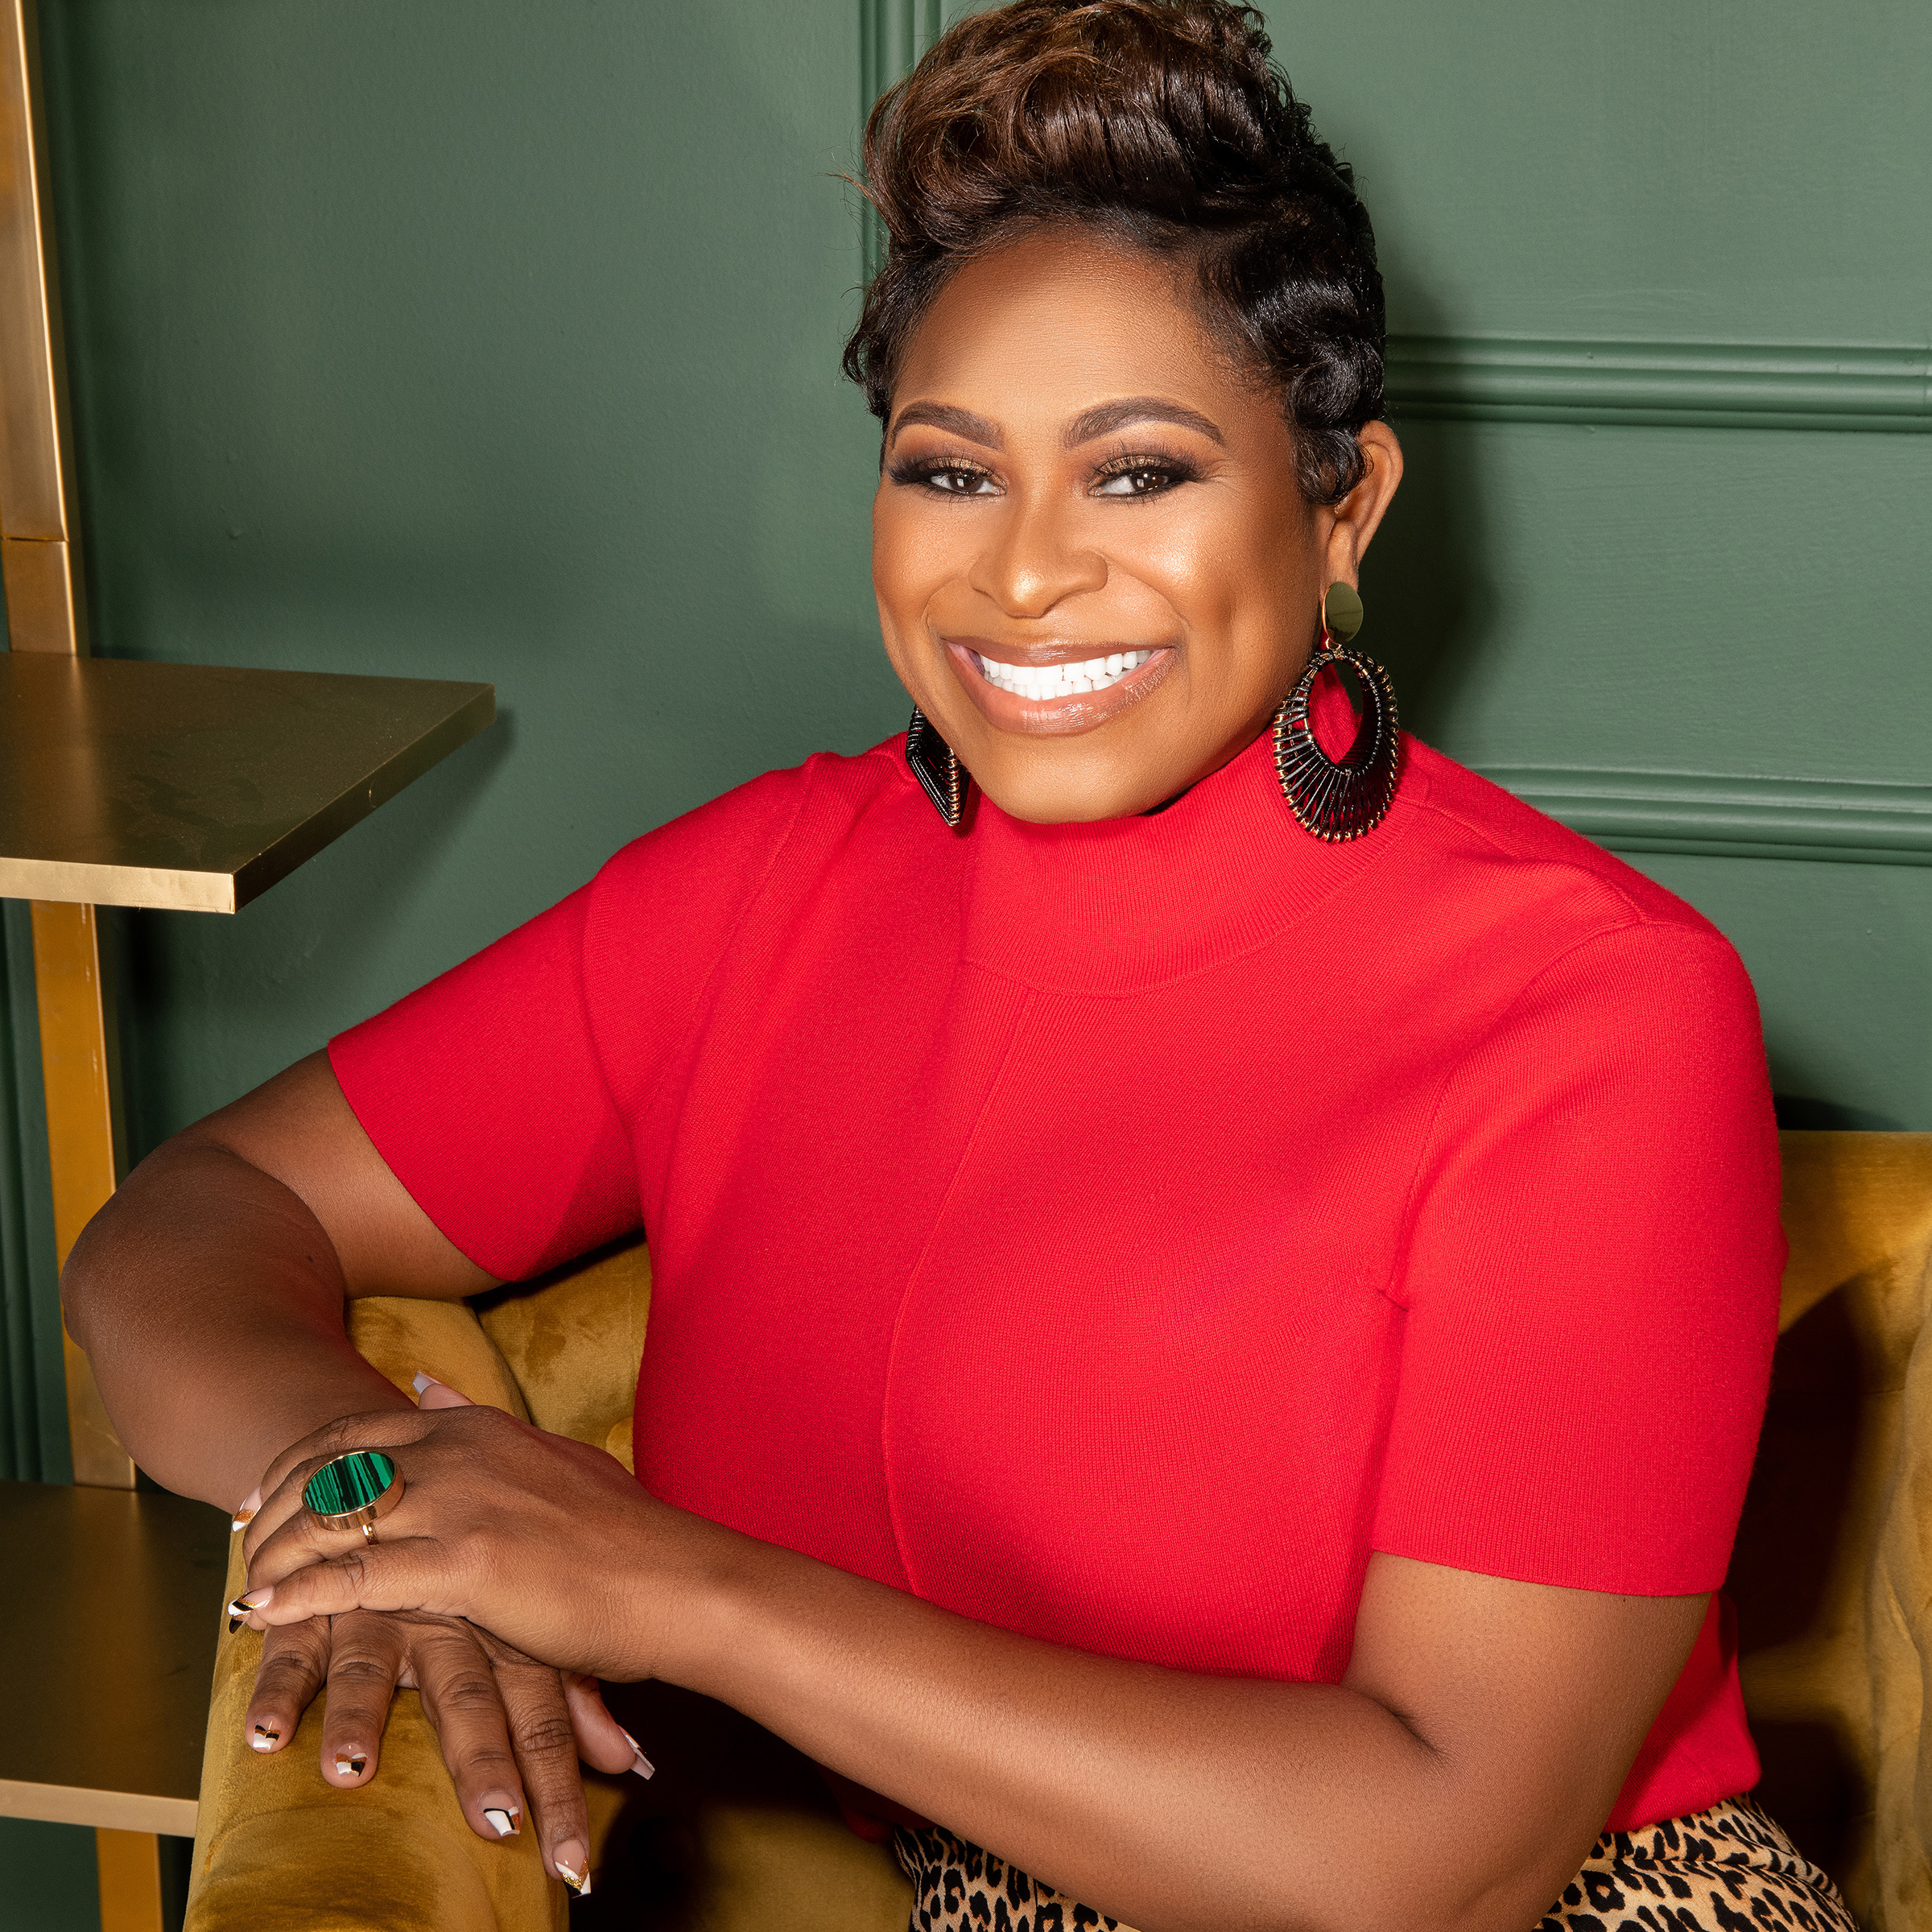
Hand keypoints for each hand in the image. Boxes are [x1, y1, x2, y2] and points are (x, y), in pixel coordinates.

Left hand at [234, 1384, 717, 1683]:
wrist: (676, 1581)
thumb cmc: (623, 1533)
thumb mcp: (549, 1455)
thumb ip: (477, 1422)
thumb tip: (424, 1386)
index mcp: (474, 1427)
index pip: (353, 1432)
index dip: (296, 1467)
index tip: (264, 1499)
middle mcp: (458, 1452)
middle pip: (326, 1471)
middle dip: (270, 1510)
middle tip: (242, 1547)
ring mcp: (460, 1503)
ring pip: (329, 1520)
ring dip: (273, 1558)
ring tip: (247, 1591)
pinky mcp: (464, 1564)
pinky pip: (355, 1577)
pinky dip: (301, 1597)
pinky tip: (270, 1618)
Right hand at [244, 1609, 647, 1889]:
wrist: (407, 1483)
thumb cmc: (482, 1578)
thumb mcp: (532, 1630)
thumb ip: (577, 1697)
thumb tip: (631, 1762)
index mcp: (510, 1632)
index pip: (545, 1717)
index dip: (561, 1785)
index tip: (573, 1862)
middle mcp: (451, 1622)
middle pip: (469, 1700)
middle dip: (484, 1765)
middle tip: (497, 1822)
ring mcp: (385, 1609)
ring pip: (372, 1668)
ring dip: (361, 1720)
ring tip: (350, 1772)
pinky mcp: (322, 1606)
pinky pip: (296, 1650)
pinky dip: (278, 1689)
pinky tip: (264, 1730)